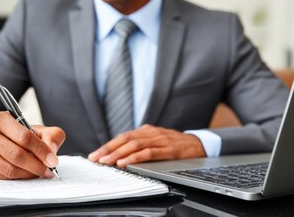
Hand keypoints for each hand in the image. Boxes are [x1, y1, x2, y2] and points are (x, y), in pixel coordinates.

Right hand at [0, 111, 65, 179]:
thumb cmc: (18, 134)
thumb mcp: (35, 129)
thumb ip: (50, 135)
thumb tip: (52, 150)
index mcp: (0, 119)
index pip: (25, 137)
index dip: (41, 150)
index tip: (53, 161)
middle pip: (16, 155)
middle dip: (37, 165)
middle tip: (48, 171)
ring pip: (10, 169)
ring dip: (29, 174)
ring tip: (40, 172)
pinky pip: (4, 177)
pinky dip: (20, 178)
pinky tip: (27, 174)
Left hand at [88, 124, 205, 167]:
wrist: (198, 144)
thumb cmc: (174, 144)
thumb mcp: (156, 140)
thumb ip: (140, 144)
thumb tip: (119, 155)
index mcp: (146, 130)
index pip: (122, 137)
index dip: (108, 145)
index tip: (95, 154)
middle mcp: (151, 132)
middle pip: (125, 139)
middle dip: (108, 149)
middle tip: (95, 158)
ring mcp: (159, 140)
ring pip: (134, 145)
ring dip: (118, 154)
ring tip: (106, 161)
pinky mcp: (168, 149)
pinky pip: (149, 153)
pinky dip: (135, 157)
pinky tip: (125, 162)